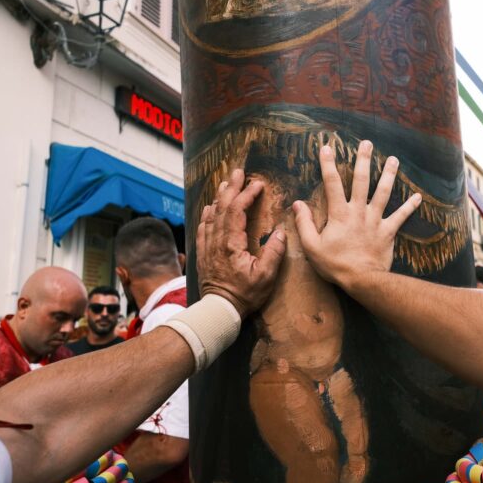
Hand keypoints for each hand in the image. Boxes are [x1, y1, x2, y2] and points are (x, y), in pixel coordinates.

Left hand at [196, 169, 285, 315]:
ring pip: (211, 214)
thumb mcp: (266, 276)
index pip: (237, 210)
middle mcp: (216, 240)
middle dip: (231, 187)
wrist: (219, 310)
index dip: (247, 194)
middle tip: (238, 172)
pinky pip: (203, 227)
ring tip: (225, 183)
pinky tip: (210, 207)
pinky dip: (207, 214)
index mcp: (231, 243)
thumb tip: (280, 231)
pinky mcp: (203, 253)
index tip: (258, 184)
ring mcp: (208, 246)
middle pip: (222, 207)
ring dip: (219, 197)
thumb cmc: (244, 295)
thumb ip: (274, 252)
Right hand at [293, 140, 421, 289]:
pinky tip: (418, 197)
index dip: (328, 164)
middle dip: (363, 160)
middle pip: (362, 181)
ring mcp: (376, 220)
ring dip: (389, 175)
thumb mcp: (312, 246)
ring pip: (384, 193)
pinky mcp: (388, 232)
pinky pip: (401, 217)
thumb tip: (298, 204)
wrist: (362, 279)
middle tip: (367, 143)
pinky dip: (410, 207)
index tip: (326, 147)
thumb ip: (304, 224)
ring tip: (394, 160)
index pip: (332, 183)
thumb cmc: (334, 264)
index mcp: (339, 213)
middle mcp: (359, 211)